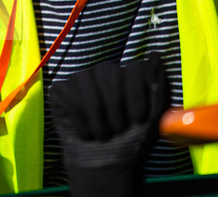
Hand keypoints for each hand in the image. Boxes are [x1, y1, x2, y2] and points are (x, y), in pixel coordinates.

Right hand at [49, 53, 167, 196]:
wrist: (104, 163)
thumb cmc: (130, 140)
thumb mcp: (152, 118)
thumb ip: (157, 88)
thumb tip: (156, 56)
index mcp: (128, 75)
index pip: (132, 67)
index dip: (136, 94)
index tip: (138, 119)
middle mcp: (104, 72)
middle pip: (108, 72)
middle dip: (115, 106)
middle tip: (118, 129)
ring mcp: (81, 79)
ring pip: (85, 80)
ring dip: (97, 114)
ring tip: (103, 134)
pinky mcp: (60, 90)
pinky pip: (68, 94)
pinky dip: (80, 118)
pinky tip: (87, 133)